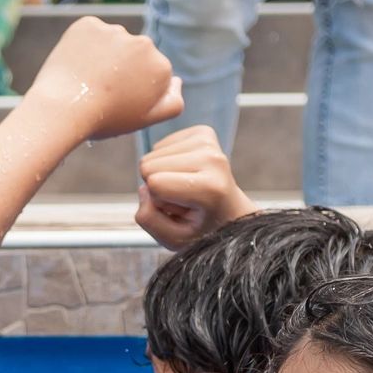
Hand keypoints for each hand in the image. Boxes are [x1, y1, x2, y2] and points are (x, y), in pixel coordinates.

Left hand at [25, 16, 183, 142]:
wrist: (64, 107)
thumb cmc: (107, 118)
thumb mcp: (146, 120)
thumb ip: (172, 103)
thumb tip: (177, 81)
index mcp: (161, 66)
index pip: (152, 74)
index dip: (137, 88)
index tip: (121, 100)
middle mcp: (143, 43)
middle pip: (135, 55)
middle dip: (124, 68)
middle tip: (104, 90)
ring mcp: (115, 31)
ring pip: (113, 43)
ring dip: (106, 56)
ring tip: (89, 79)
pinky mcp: (89, 24)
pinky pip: (92, 33)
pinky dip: (86, 45)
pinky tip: (79, 65)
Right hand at [135, 125, 259, 249]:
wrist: (229, 214)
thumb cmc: (202, 229)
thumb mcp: (174, 240)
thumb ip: (148, 219)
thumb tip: (143, 187)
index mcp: (209, 188)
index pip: (154, 183)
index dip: (158, 201)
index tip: (181, 210)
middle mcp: (212, 158)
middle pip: (149, 165)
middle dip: (159, 187)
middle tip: (184, 199)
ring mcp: (209, 142)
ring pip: (152, 154)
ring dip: (164, 174)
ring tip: (187, 189)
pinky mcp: (203, 132)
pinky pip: (160, 145)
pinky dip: (168, 162)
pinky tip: (187, 174)